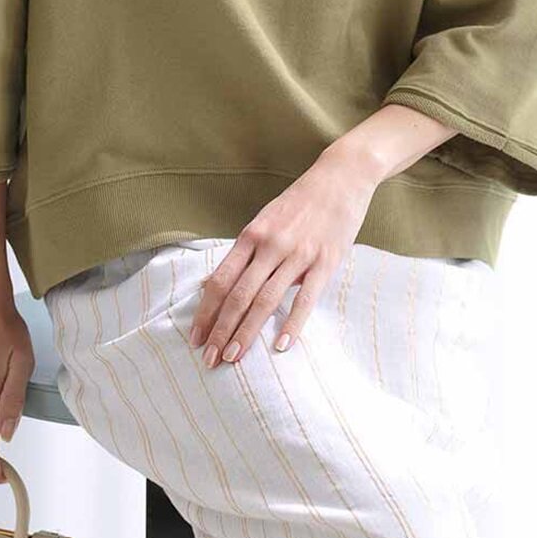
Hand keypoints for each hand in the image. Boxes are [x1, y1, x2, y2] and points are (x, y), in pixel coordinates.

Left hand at [189, 145, 379, 367]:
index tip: (196, 337)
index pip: (221, 279)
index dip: (206, 311)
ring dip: (247, 332)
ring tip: (233, 357)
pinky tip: (281, 346)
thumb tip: (218, 283)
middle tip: (209, 359)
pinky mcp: (325, 262)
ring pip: (265, 300)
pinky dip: (292, 324)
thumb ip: (246, 251)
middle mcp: (270, 245)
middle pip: (239, 295)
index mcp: (252, 234)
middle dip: (221, 329)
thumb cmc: (300, 203)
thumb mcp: (266, 220)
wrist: (340, 178)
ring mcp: (297, 254)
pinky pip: (305, 299)